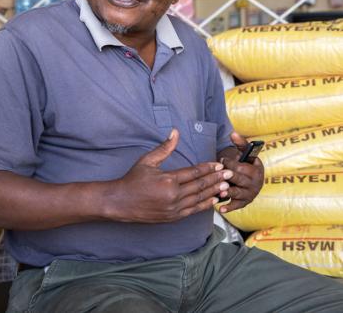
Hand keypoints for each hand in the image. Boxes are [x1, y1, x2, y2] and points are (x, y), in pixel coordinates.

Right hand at [106, 129, 232, 222]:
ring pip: (199, 199)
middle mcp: (173, 196)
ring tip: (226, 186)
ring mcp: (174, 209)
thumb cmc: (133, 179)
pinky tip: (213, 200)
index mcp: (168, 180)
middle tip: (230, 173)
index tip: (219, 164)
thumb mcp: (147, 161)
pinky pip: (193, 211)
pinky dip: (204, 205)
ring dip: (214, 192)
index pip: (194, 173)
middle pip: (200, 186)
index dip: (208, 168)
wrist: (120, 203)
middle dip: (216, 179)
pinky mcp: (172, 217)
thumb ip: (164, 147)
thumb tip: (175, 132)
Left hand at [216, 131, 263, 213]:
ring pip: (238, 193)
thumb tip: (232, 133)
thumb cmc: (246, 163)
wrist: (253, 178)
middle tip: (218, 176)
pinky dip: (229, 207)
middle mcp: (255, 183)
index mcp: (256, 169)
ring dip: (230, 193)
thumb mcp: (246, 153)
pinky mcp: (245, 202)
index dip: (231, 164)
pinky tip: (221, 208)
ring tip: (220, 192)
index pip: (243, 167)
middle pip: (240, 180)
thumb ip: (240, 143)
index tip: (221, 160)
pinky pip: (237, 205)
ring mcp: (250, 193)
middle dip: (229, 177)